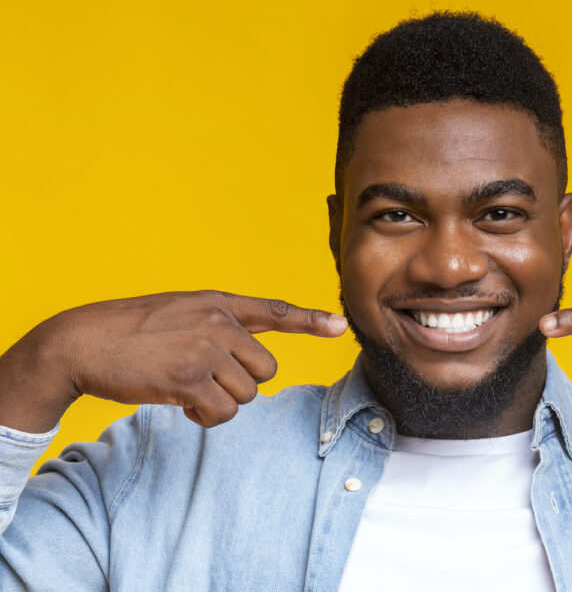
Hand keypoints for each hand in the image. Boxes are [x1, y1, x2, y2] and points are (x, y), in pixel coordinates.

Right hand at [0, 290, 346, 430]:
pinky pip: (222, 412)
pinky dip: (205, 417)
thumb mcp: (180, 313)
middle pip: (265, 370)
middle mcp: (219, 322)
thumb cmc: (130, 332)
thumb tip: (249, 365)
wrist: (82, 341)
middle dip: (240, 384)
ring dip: (220, 403)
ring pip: (246, 395)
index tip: (339, 325)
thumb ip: (217, 327)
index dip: (310, 320)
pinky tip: (181, 404)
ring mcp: (206, 349)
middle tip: (205, 381)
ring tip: (186, 390)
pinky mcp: (189, 378)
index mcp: (218, 303)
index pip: (274, 310)